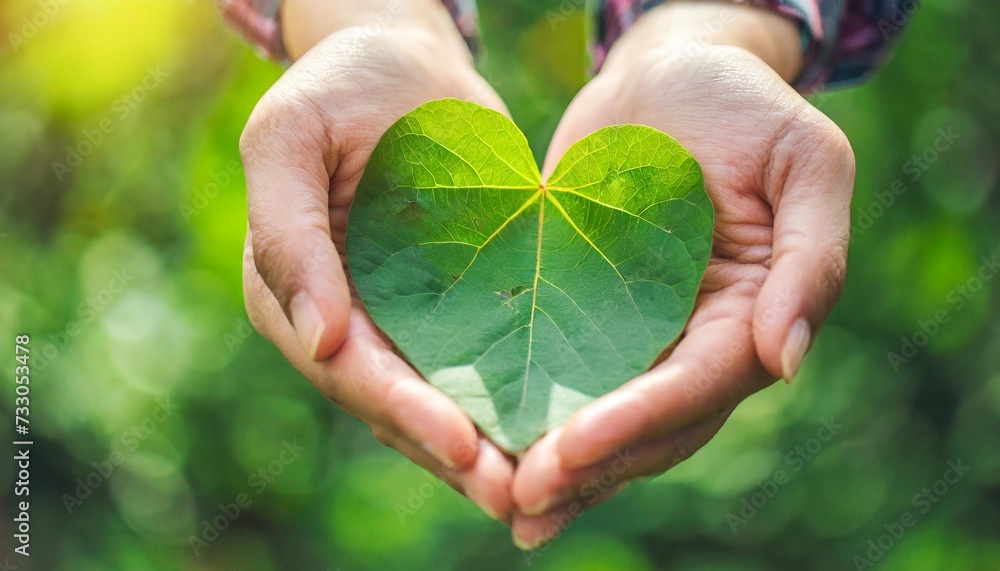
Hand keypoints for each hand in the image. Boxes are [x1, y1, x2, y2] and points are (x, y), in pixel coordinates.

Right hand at [239, 6, 514, 520]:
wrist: (406, 60)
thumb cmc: (340, 84)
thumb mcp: (291, 136)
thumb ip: (290, 234)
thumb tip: (318, 338)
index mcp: (293, 291)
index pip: (348, 369)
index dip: (401, 411)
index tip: (458, 445)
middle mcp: (345, 320)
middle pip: (397, 403)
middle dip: (452, 452)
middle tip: (514, 493)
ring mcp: (399, 317)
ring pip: (441, 396)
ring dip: (486, 446)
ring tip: (541, 486)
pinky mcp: (451, 304)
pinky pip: (478, 360)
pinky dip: (508, 399)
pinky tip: (557, 429)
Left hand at [509, 4, 854, 547]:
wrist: (667, 74)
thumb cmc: (744, 104)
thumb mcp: (803, 161)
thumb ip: (810, 260)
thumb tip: (787, 361)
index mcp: (753, 314)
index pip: (699, 385)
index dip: (640, 420)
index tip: (573, 446)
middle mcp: (696, 340)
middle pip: (652, 426)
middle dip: (592, 463)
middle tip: (523, 498)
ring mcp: (640, 334)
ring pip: (606, 418)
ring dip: (562, 467)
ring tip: (503, 502)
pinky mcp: (587, 313)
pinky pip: (563, 375)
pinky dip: (533, 418)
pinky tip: (489, 456)